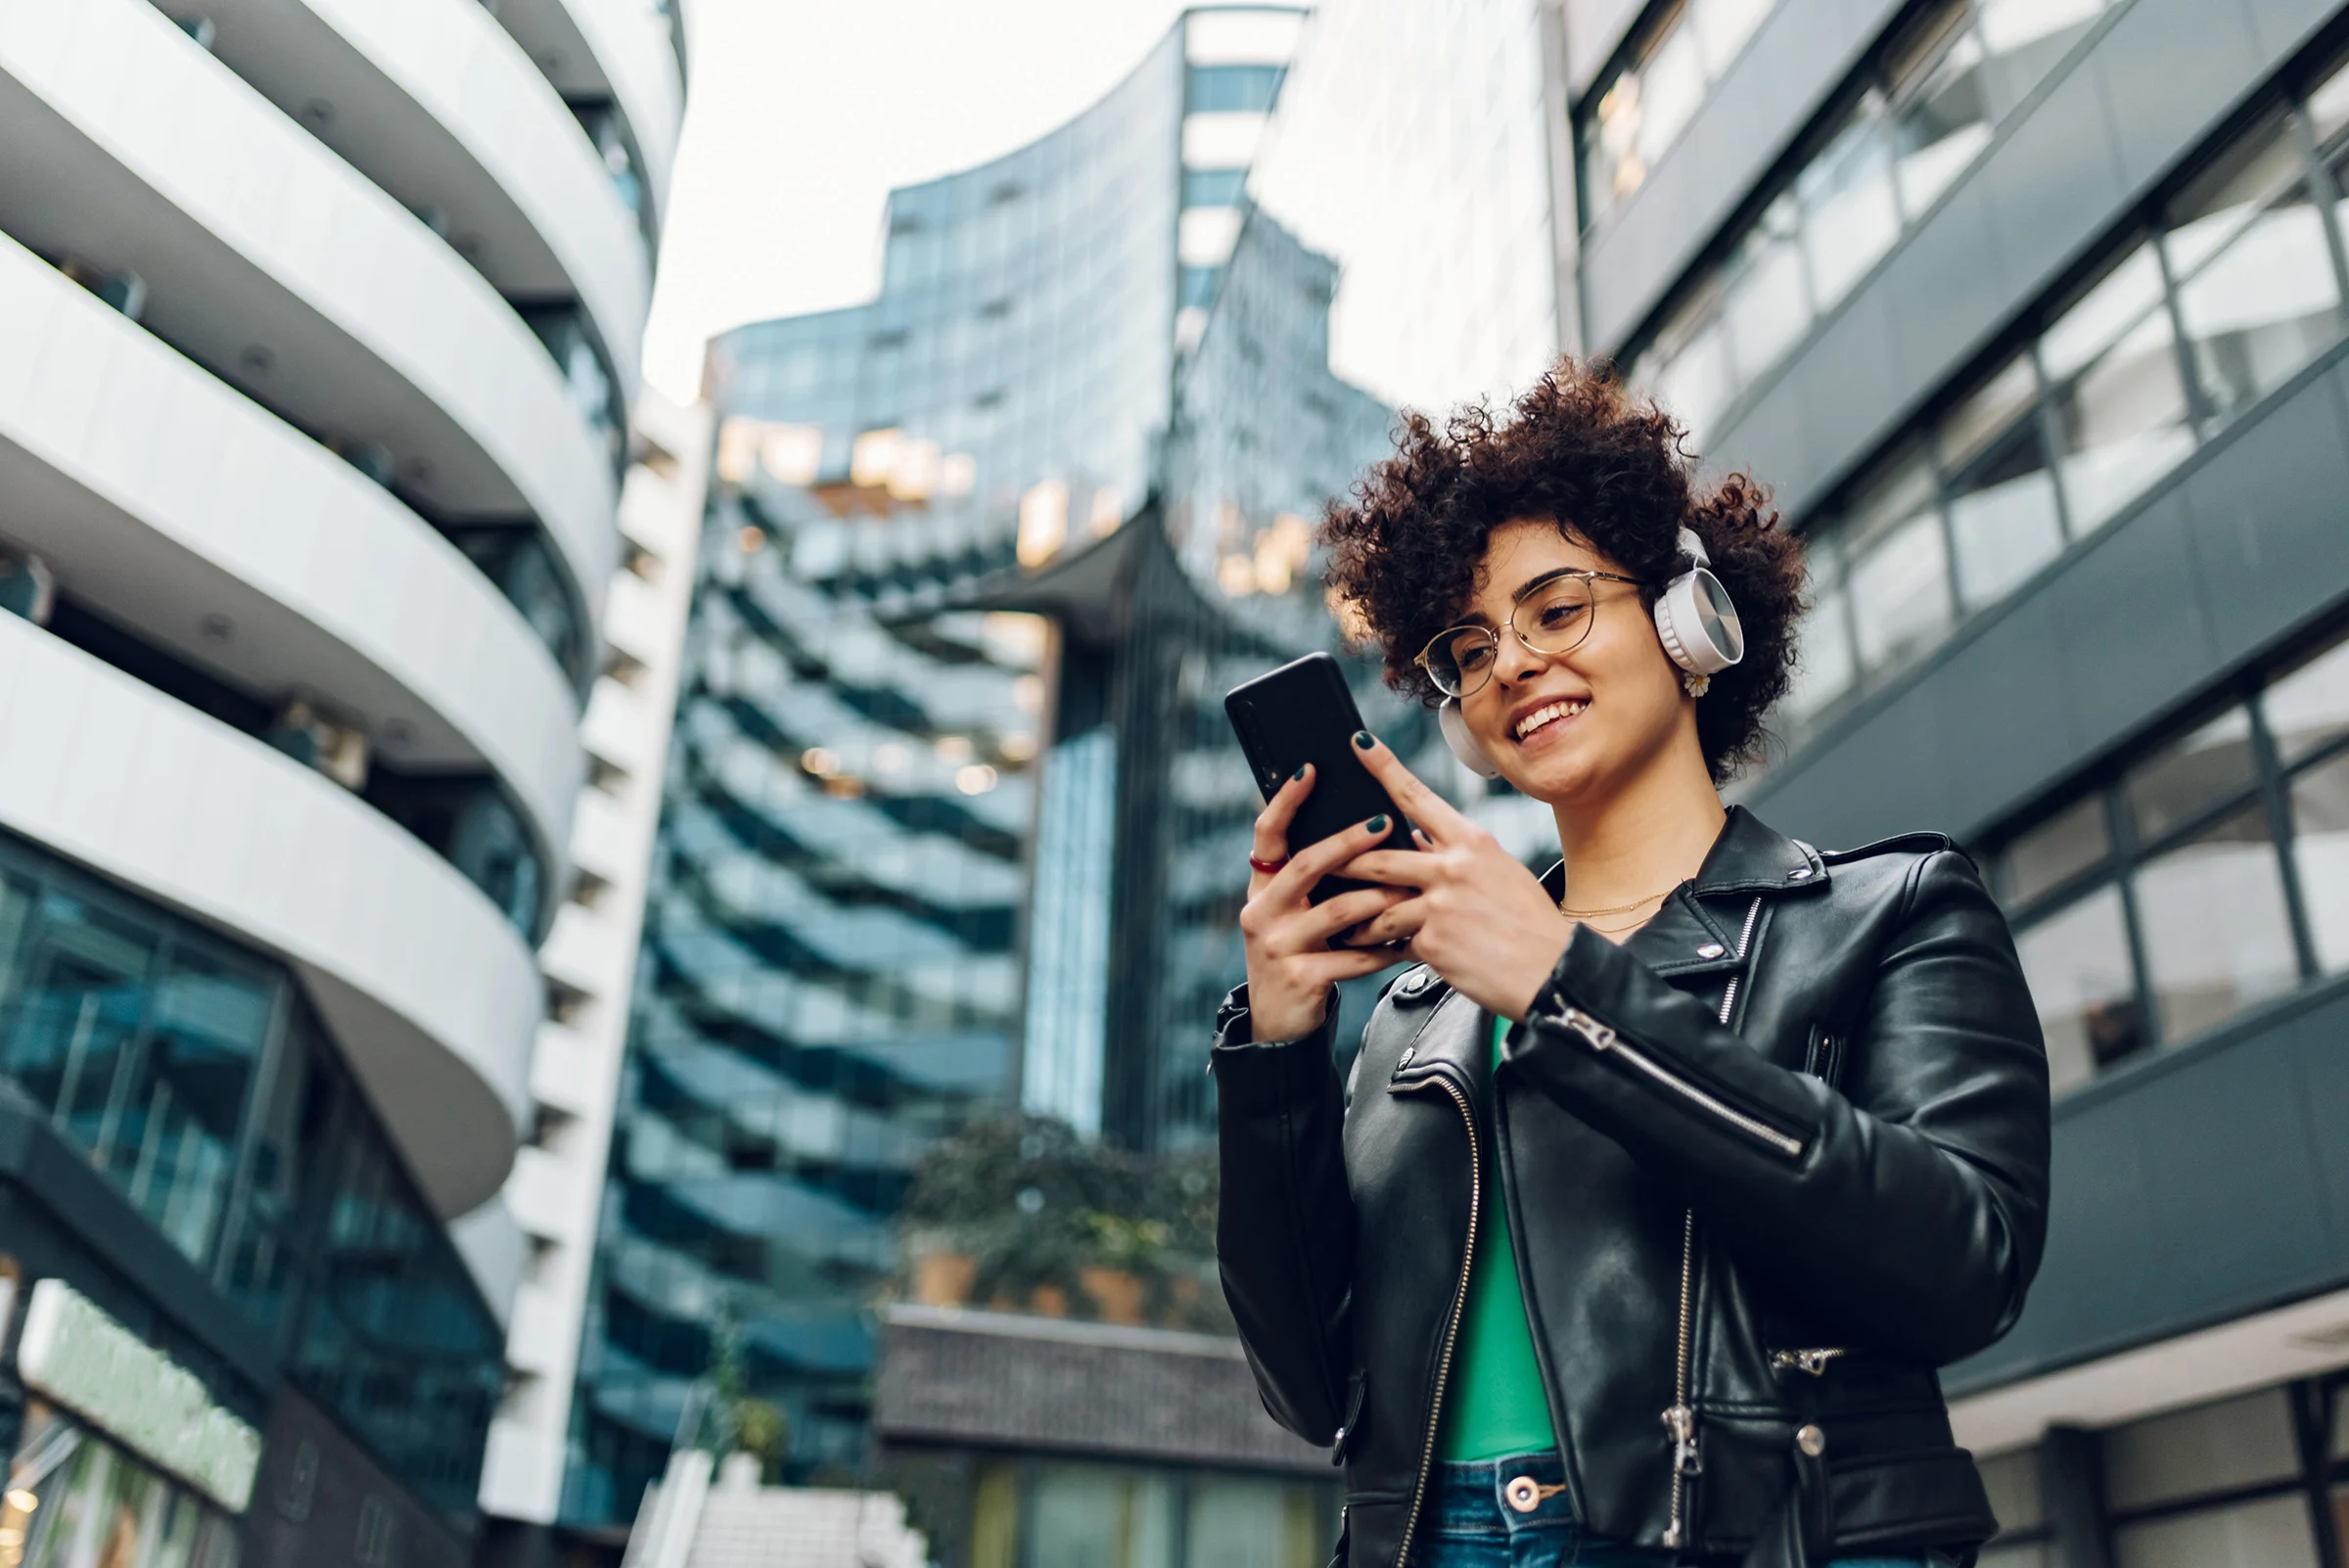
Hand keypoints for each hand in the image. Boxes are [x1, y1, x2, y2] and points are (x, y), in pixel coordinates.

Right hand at [1239, 765, 1413, 1041]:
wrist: (1279, 1024)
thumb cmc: (1300, 956)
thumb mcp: (1295, 914)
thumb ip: (1316, 880)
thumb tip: (1366, 830)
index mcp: (1262, 888)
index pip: (1268, 833)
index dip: (1285, 800)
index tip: (1310, 769)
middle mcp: (1261, 911)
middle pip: (1305, 864)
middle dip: (1347, 842)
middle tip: (1383, 823)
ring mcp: (1277, 946)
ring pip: (1336, 911)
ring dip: (1379, 900)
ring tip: (1411, 892)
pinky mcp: (1299, 977)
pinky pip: (1351, 957)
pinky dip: (1384, 948)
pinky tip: (1407, 943)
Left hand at [1334, 732, 1573, 1022]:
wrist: (1553, 972)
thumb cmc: (1530, 924)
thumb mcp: (1500, 874)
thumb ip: (1456, 857)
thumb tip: (1418, 841)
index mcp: (1472, 842)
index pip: (1417, 796)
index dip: (1383, 767)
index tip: (1358, 743)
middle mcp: (1454, 867)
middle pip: (1378, 855)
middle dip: (1343, 861)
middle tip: (1317, 860)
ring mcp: (1441, 905)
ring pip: (1378, 905)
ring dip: (1359, 918)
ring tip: (1346, 927)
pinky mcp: (1434, 943)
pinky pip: (1395, 942)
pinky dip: (1387, 949)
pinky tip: (1383, 956)